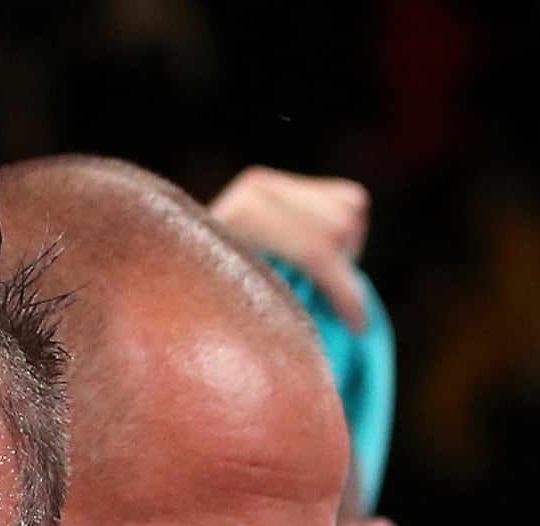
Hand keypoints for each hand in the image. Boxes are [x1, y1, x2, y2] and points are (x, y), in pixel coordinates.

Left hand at [209, 165, 372, 327]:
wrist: (180, 283)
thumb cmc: (210, 318)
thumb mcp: (241, 325)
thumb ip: (288, 315)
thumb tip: (349, 329)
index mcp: (239, 223)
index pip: (315, 250)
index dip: (345, 291)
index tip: (358, 327)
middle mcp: (254, 190)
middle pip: (339, 228)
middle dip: (345, 275)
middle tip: (336, 309)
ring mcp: (271, 182)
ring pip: (351, 211)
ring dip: (346, 252)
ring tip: (317, 279)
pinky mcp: (290, 182)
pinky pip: (352, 201)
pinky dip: (348, 233)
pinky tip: (318, 256)